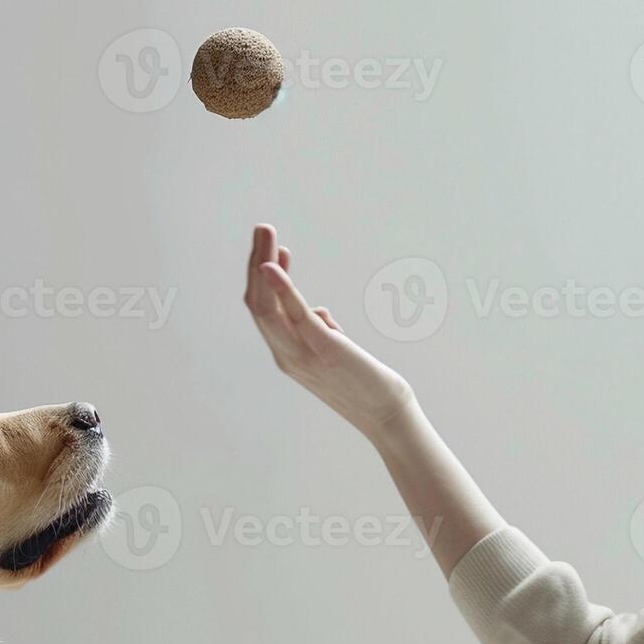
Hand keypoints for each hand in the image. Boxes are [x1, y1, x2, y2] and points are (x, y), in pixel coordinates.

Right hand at [243, 225, 416, 437]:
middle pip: (257, 303)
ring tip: (266, 234)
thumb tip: (321, 313)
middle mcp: (286, 355)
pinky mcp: (324, 350)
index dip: (261, 278)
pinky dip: (282, 288)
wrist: (386, 414)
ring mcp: (302, 355)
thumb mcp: (335, 351)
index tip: (271, 249)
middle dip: (257, 261)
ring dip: (264, 264)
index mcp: (287, 353)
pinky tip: (274, 265)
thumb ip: (322, 331)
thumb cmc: (364, 382)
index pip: (263, 310)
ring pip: (267, 306)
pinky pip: (296, 315)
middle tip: (263, 229)